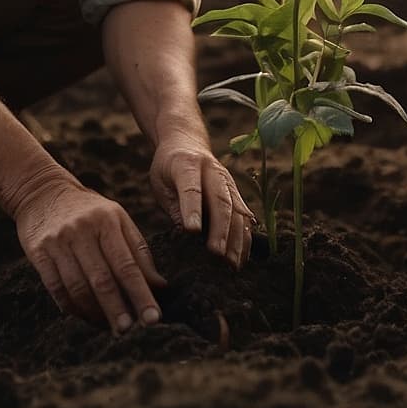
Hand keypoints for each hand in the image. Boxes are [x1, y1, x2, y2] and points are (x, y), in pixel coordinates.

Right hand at [12, 174, 166, 332]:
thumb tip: (160, 286)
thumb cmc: (89, 211)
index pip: (128, 265)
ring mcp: (58, 241)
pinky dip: (71, 306)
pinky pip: (56, 287)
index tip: (153, 318)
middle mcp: (82, 230)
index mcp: (108, 221)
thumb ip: (138, 251)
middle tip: (128, 331)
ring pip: (78, 287)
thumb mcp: (117, 219)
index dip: (141, 294)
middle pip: (102, 280)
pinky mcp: (38, 252)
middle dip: (117, 309)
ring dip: (94, 313)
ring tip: (107, 326)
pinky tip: (83, 314)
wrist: (43, 191)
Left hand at [150, 137, 252, 269]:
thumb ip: (173, 206)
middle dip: (221, 230)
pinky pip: (245, 217)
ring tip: (232, 265)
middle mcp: (213, 172)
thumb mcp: (161, 182)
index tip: (192, 231)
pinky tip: (241, 259)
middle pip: (221, 201)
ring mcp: (229, 183)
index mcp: (187, 164)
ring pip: (237, 211)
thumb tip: (186, 235)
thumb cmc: (169, 167)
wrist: (187, 142)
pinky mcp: (237, 194)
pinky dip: (244, 239)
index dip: (193, 209)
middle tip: (217, 255)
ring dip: (237, 239)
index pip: (192, 188)